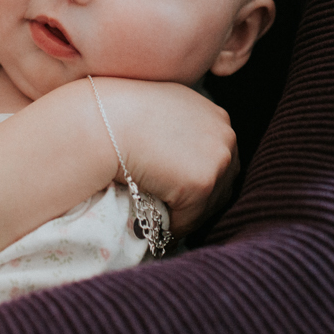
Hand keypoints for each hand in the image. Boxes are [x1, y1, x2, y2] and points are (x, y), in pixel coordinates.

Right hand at [79, 79, 238, 234]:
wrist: (107, 121)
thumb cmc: (125, 113)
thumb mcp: (165, 107)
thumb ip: (183, 126)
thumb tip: (179, 155)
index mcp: (217, 117)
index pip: (220, 158)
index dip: (201, 178)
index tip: (182, 193)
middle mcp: (225, 135)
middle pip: (223, 181)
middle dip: (201, 200)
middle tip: (176, 214)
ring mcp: (218, 159)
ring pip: (210, 202)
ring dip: (188, 215)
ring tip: (165, 223)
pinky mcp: (202, 183)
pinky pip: (192, 217)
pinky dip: (176, 226)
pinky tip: (156, 227)